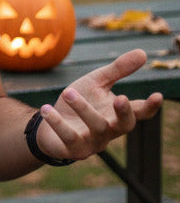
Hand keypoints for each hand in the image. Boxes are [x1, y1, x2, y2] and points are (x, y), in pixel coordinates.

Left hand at [36, 49, 161, 161]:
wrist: (49, 124)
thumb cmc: (79, 102)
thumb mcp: (97, 83)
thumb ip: (117, 70)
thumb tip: (143, 53)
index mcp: (117, 114)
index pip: (139, 112)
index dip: (150, 107)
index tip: (157, 95)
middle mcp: (109, 131)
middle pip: (124, 126)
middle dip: (124, 113)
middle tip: (121, 98)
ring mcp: (92, 143)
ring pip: (95, 128)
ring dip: (83, 109)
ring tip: (68, 92)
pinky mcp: (73, 150)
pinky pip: (68, 138)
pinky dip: (58, 123)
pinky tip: (46, 108)